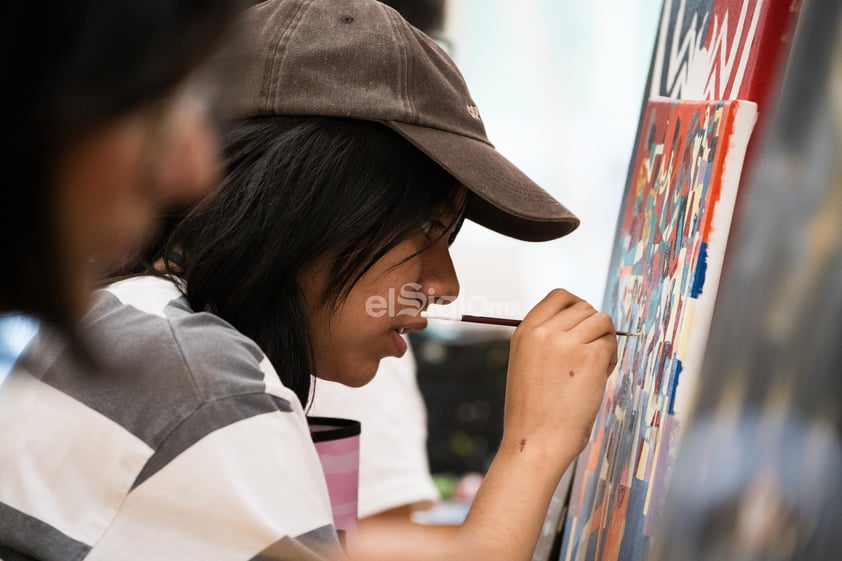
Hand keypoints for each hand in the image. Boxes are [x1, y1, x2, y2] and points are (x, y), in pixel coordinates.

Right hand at [502, 289, 617, 464]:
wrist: (535, 441)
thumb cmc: (533, 411)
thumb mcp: (526, 363)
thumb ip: (547, 339)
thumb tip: (581, 320)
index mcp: (525, 331)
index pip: (559, 296)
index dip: (577, 306)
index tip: (583, 324)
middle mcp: (544, 332)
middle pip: (585, 307)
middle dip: (594, 327)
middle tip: (591, 354)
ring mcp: (567, 343)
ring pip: (602, 321)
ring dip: (605, 341)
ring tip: (594, 368)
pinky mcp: (589, 358)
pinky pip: (611, 345)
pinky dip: (610, 360)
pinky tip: (597, 379)